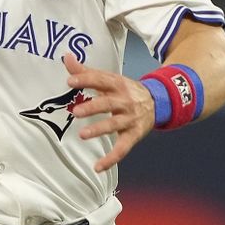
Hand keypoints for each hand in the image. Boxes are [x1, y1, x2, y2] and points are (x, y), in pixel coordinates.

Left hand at [64, 53, 155, 171]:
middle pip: (108, 103)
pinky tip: (98, 167)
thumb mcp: (109, 79)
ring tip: (82, 135)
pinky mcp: (133, 134)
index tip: (70, 81)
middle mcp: (124, 101)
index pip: (100, 80)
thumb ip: (86, 71)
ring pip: (114, 125)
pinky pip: (122, 148)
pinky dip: (111, 159)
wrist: (158, 101)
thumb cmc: (124, 90)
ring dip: (99, 130)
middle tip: (76, 112)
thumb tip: (66, 57)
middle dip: (93, 107)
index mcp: (117, 84)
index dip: (86, 79)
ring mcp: (130, 118)